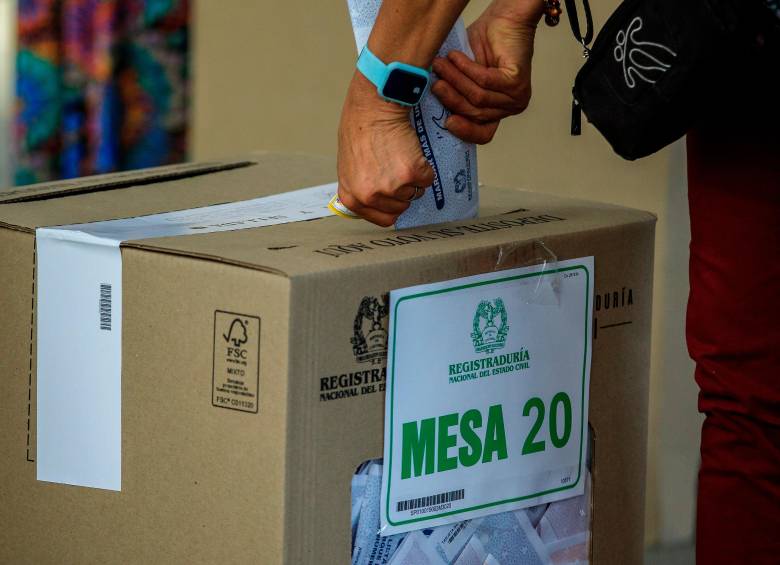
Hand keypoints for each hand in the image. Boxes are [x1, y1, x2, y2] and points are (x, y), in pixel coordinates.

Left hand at [337, 72, 434, 226]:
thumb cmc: (360, 129)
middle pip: (402, 206)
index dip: (393, 206)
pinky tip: (411, 151)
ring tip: (401, 155)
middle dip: (404, 189)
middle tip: (396, 165)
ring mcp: (391, 187)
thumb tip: (376, 199)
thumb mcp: (349, 167)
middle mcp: (370, 196)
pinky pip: (427, 179)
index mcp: (352, 198)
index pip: (383, 219)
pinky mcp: (411, 174)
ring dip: (414, 177)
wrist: (372, 107)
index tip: (397, 195)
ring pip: (416, 192)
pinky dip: (425, 166)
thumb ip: (361, 187)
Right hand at [431, 0, 542, 143]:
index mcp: (497, 111)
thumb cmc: (484, 44)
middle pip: (476, 114)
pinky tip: (455, 57)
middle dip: (451, 98)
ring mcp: (516, 97)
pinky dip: (467, 69)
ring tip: (440, 65)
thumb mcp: (463, 75)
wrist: (504, 18)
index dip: (465, 131)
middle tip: (434, 84)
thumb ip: (454, 93)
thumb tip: (429, 107)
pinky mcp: (517, 82)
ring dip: (455, 80)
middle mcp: (510, 107)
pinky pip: (485, 82)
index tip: (447, 123)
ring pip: (478, 97)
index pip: (483, 134)